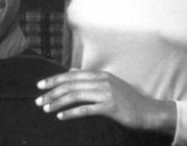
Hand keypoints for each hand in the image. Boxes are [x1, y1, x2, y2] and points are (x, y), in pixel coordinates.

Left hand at [35, 69, 175, 134]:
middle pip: (70, 84)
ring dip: (58, 102)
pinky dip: (71, 112)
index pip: (71, 75)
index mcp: (99, 74)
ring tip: (46, 108)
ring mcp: (105, 92)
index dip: (54, 80)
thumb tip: (72, 71)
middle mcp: (101, 80)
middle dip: (52, 92)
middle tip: (38, 100)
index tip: (41, 86)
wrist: (148, 112)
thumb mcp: (109, 83)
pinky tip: (61, 116)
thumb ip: (90, 77)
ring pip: (75, 95)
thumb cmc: (127, 100)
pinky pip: (85, 109)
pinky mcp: (109, 106)